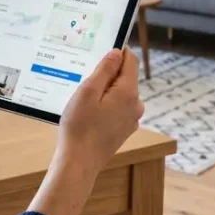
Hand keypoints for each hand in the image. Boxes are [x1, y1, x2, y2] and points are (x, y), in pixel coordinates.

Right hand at [28, 48, 142, 214]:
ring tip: (83, 99)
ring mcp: (132, 119)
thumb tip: (117, 53)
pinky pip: (117, 109)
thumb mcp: (87, 92)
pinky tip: (89, 114)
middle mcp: (135, 105)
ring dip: (105, 91)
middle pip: (125, 78)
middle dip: (107, 74)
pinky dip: (106, 106)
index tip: (100, 52)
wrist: (79, 163)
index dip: (118, 52)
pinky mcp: (124, 130)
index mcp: (128, 92)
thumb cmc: (79, 126)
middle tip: (84, 79)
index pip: (131, 61)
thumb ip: (104, 70)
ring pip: (121, 94)